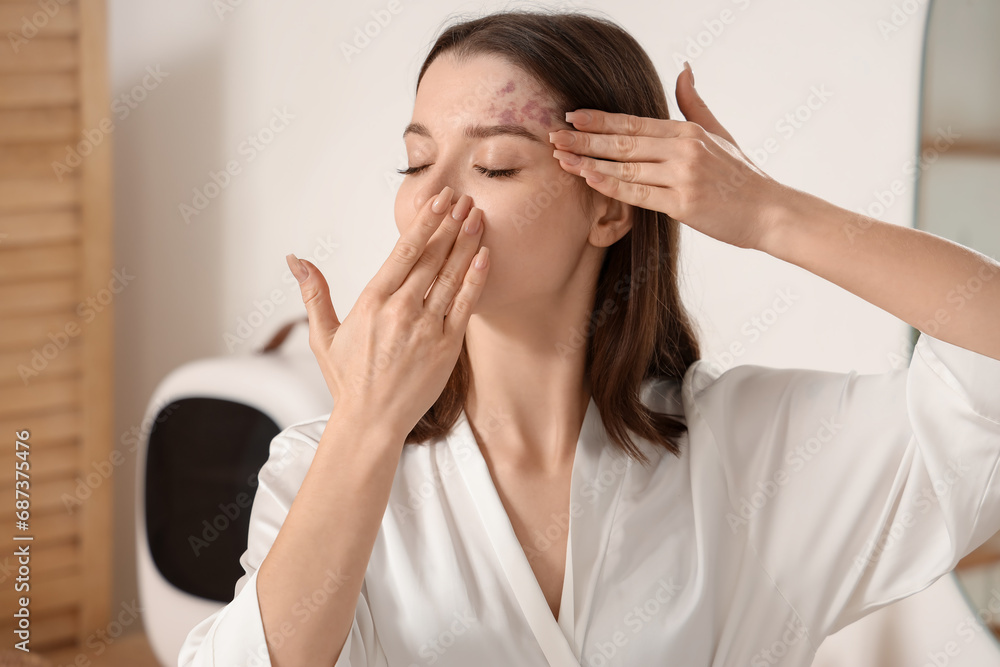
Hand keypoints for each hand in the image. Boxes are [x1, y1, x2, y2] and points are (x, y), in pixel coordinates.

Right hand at [286, 185, 488, 436]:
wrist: (372, 422)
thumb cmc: (348, 380)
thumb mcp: (324, 335)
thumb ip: (314, 293)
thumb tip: (295, 259)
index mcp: (372, 302)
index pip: (404, 251)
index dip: (425, 222)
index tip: (439, 200)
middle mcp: (401, 310)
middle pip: (431, 257)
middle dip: (450, 224)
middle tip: (465, 198)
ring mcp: (427, 328)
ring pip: (451, 276)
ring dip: (466, 243)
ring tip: (478, 217)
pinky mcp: (447, 347)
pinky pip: (465, 305)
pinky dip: (476, 279)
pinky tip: (485, 255)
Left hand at [548, 62, 789, 250]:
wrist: (769, 212)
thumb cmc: (741, 176)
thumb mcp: (720, 133)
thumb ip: (695, 104)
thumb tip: (684, 69)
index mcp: (688, 131)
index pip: (634, 122)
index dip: (601, 119)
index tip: (572, 116)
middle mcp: (683, 149)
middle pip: (624, 142)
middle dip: (585, 140)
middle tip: (554, 137)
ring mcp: (683, 176)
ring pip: (626, 167)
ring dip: (590, 162)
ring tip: (562, 159)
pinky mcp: (683, 204)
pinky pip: (639, 194)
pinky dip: (612, 185)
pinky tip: (589, 178)